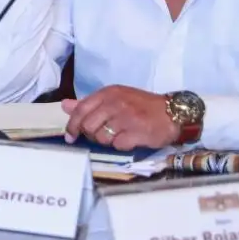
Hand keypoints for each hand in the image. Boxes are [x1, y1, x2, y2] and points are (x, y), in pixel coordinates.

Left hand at [61, 86, 178, 150]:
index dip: (72, 125)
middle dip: (91, 135)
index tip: (70, 137)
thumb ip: (90, 104)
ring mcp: (126, 117)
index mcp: (108, 93)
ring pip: (101, 137)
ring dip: (106, 142)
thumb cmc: (141, 106)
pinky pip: (118, 145)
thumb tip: (65, 105)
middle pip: (88, 126)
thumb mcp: (115, 98)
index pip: (80, 110)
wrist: (173, 112)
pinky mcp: (137, 131)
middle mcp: (115, 103)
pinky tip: (129, 140)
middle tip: (102, 136)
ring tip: (118, 136)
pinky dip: (121, 146)